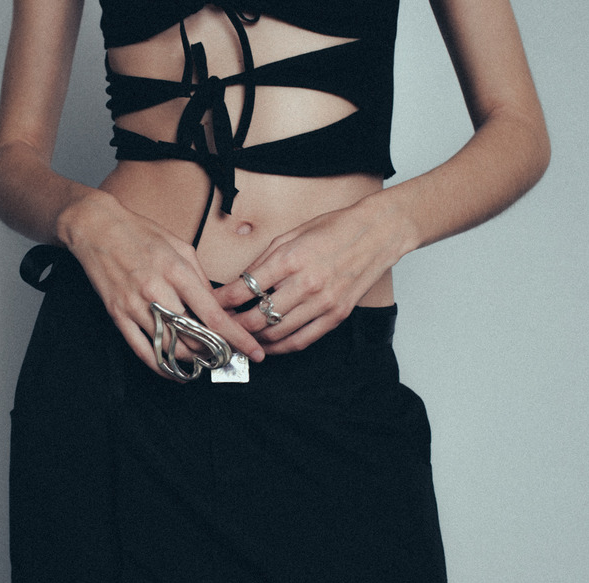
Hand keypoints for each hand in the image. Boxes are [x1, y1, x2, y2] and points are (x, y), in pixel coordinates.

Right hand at [59, 193, 265, 379]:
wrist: (97, 229)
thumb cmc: (140, 233)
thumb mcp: (180, 247)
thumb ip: (200, 278)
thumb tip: (216, 306)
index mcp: (177, 271)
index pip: (214, 316)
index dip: (237, 338)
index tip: (253, 352)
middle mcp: (157, 290)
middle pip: (194, 336)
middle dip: (216, 352)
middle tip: (229, 356)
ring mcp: (135, 305)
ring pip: (170, 347)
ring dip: (192, 360)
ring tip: (204, 361)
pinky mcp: (118, 314)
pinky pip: (142, 350)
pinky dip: (161, 366)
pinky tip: (174, 370)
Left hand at [212, 200, 402, 353]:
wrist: (377, 233)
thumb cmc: (333, 228)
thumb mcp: (290, 235)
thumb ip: (263, 261)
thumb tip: (239, 283)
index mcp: (290, 259)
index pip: (244, 289)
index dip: (222, 302)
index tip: (210, 305)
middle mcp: (306, 284)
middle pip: (256, 318)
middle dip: (233, 325)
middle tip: (220, 326)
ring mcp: (322, 303)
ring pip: (276, 334)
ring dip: (253, 339)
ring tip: (240, 336)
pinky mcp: (336, 316)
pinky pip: (301, 340)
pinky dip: (280, 347)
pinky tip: (267, 344)